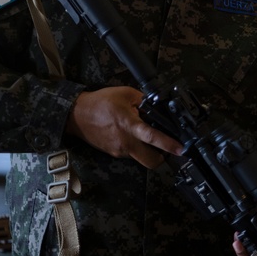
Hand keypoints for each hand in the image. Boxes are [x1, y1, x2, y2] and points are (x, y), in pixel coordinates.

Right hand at [65, 87, 184, 168]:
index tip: (180, 149)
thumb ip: (144, 101)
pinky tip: (130, 135)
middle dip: (162, 157)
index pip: (152, 137)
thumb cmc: (100, 102)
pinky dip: (135, 147)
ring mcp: (119, 150)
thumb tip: (158, 107)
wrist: (76, 115)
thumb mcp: (126, 94)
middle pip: (151, 161)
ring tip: (143, 134)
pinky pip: (130, 154)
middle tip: (165, 147)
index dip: (168, 144)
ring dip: (147, 150)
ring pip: (141, 157)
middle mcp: (126, 142)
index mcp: (129, 125)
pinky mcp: (113, 154)